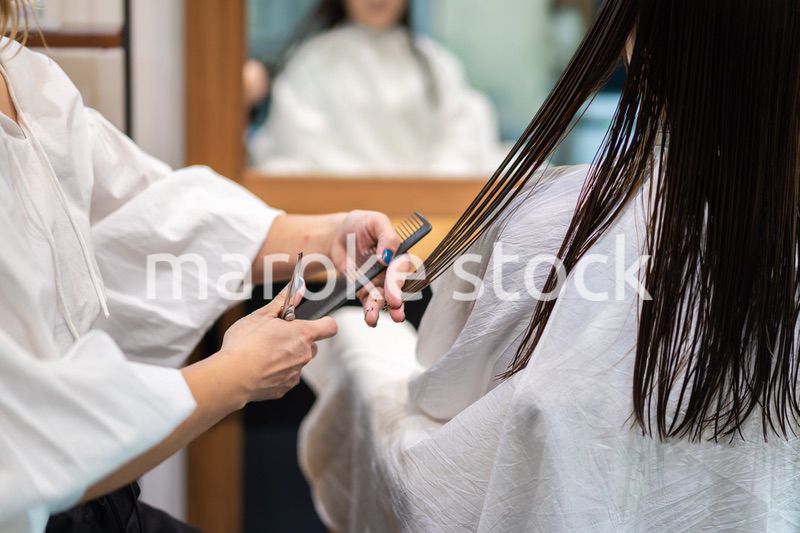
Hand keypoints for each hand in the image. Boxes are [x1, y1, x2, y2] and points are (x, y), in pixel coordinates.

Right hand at [218, 285, 337, 402]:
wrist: (232, 376)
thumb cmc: (244, 344)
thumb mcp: (261, 315)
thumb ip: (283, 302)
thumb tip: (297, 290)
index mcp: (302, 334)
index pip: (329, 327)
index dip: (325, 323)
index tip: (317, 321)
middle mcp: (304, 355)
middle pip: (311, 345)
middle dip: (298, 340)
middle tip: (276, 336)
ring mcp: (295, 373)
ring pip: (297, 361)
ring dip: (286, 356)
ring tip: (263, 353)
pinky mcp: (284, 387)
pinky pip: (286, 377)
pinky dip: (277, 372)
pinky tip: (260, 367)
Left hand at [329, 210, 405, 325]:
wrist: (339, 234)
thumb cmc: (361, 224)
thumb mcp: (376, 222)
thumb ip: (387, 237)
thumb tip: (387, 257)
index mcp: (398, 253)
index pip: (402, 269)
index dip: (399, 280)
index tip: (395, 290)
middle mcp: (391, 270)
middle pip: (397, 288)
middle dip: (396, 300)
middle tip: (395, 307)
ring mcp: (378, 282)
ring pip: (383, 299)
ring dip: (380, 309)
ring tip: (374, 318)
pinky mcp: (365, 289)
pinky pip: (368, 302)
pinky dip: (369, 311)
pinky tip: (370, 319)